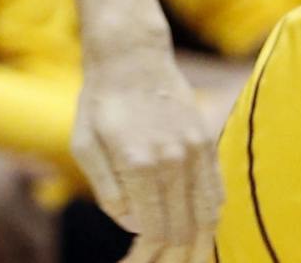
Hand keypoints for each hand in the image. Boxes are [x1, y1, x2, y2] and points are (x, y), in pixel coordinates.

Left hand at [72, 41, 221, 261]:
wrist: (132, 58)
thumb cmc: (101, 103)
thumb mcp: (84, 145)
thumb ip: (107, 190)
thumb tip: (132, 224)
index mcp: (138, 164)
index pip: (152, 229)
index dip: (145, 253)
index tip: (136, 261)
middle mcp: (171, 160)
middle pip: (180, 227)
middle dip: (169, 253)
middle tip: (154, 260)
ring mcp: (193, 150)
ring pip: (205, 215)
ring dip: (194, 241)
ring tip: (182, 254)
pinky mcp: (206, 141)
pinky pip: (216, 191)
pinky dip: (209, 215)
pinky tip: (199, 226)